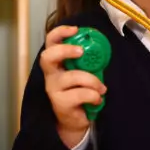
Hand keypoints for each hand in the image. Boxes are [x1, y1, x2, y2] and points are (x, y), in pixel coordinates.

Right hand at [39, 25, 106, 147]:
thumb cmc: (80, 92)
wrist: (75, 121)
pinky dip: (94, 95)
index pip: (50, 42)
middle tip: (81, 51)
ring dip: (92, 81)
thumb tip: (100, 47)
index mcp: (56, 63)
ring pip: (72, 77)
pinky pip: (81, 94)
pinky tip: (98, 100)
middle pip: (47, 56)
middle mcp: (51, 75)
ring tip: (102, 88)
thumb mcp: (84, 73)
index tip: (75, 29)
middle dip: (65, 50)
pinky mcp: (60, 103)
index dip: (59, 33)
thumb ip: (87, 61)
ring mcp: (53, 89)